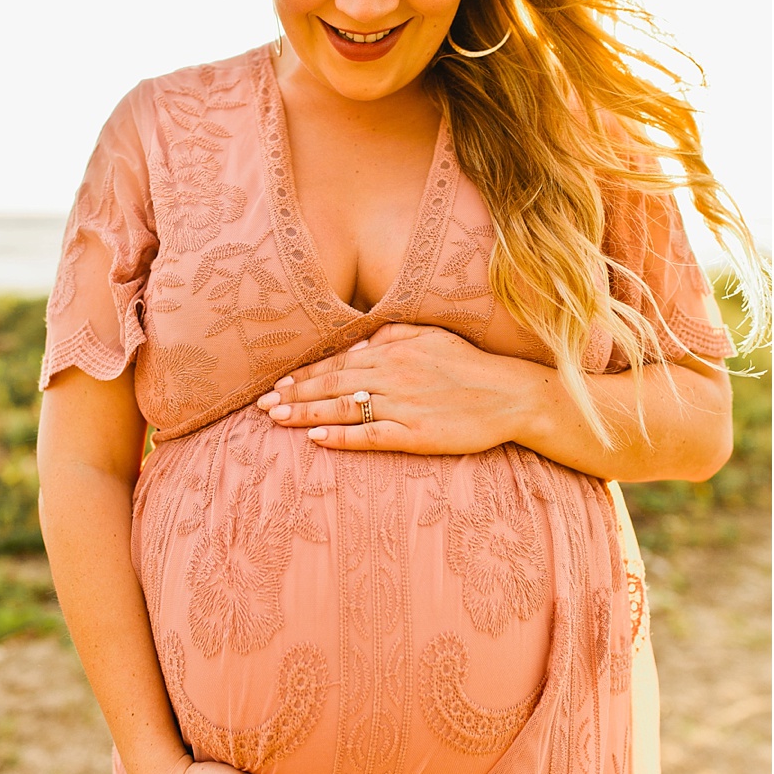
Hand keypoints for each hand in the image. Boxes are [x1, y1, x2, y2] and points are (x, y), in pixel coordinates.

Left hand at [256, 323, 530, 452]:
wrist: (511, 394)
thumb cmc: (469, 365)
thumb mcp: (430, 336)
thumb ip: (391, 335)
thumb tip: (357, 345)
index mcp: (394, 351)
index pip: (338, 363)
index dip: (304, 374)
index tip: (276, 383)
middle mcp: (393, 375)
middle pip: (333, 384)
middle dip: (294, 395)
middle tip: (262, 406)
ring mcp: (404, 405)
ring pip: (345, 408)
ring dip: (307, 414)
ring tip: (277, 420)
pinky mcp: (417, 433)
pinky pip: (372, 435)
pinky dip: (342, 436)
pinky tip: (317, 439)